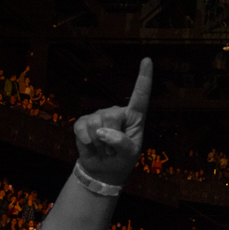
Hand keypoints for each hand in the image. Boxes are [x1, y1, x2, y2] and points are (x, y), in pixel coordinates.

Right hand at [73, 58, 151, 185]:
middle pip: (112, 116)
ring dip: (99, 143)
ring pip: (96, 124)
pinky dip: (86, 142)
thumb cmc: (122, 159)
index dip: (143, 78)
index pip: (140, 96)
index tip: (147, 60)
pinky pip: (81, 129)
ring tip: (104, 149)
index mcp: (135, 117)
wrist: (103, 169)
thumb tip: (103, 132)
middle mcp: (117, 112)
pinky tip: (91, 146)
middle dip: (111, 137)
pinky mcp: (82, 122)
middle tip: (113, 149)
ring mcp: (98, 115)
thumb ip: (122, 143)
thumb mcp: (130, 154)